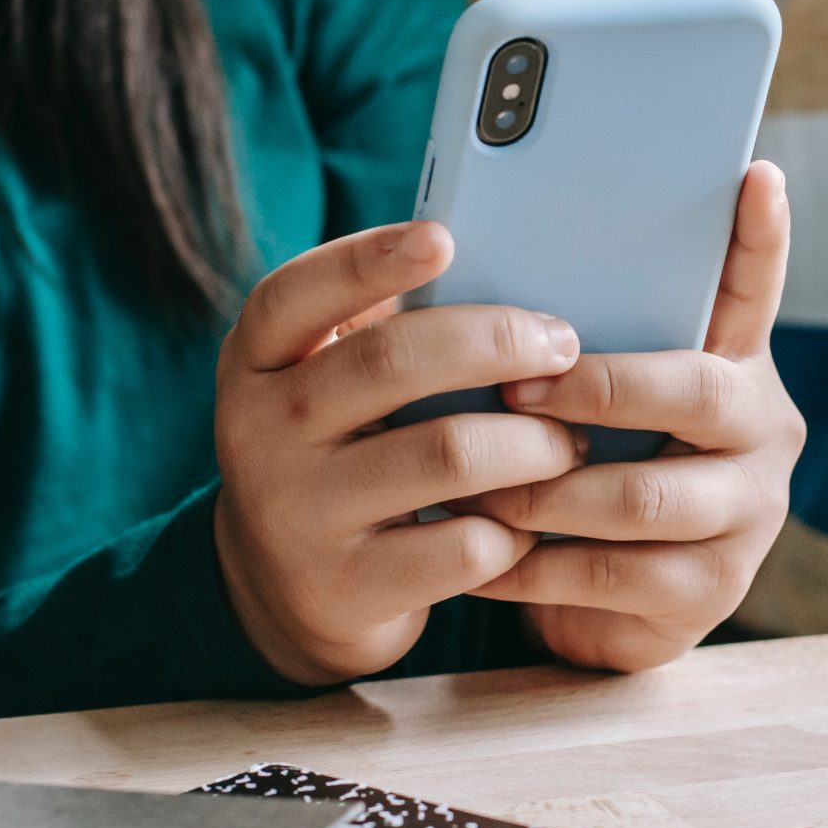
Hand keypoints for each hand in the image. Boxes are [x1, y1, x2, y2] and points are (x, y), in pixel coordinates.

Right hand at [212, 221, 585, 685]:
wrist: (286, 590)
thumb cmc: (342, 451)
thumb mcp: (330, 387)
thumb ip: (388, 332)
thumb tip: (513, 269)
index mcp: (257, 361)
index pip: (295, 294)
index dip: (368, 260)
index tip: (444, 237)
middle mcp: (260, 432)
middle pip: (391, 362)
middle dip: (498, 343)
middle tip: (563, 346)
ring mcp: (298, 514)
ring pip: (449, 454)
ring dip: (534, 442)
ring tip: (570, 442)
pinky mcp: (346, 588)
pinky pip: (465, 546)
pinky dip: (519, 529)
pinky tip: (534, 521)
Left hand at [461, 162, 803, 671]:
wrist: (600, 609)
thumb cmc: (583, 472)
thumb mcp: (589, 404)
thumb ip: (576, 345)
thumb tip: (476, 265)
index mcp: (736, 366)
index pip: (753, 291)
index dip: (760, 237)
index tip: (755, 174)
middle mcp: (762, 434)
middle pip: (698, 394)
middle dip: (597, 389)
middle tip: (514, 391)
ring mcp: (747, 517)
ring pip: (643, 496)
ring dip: (545, 489)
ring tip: (477, 483)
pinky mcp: (712, 594)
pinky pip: (610, 575)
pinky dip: (530, 566)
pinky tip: (478, 554)